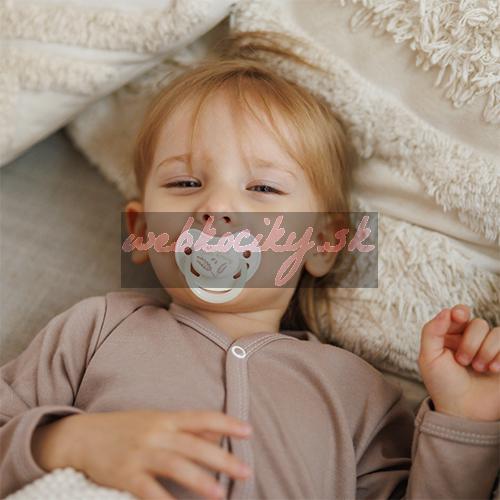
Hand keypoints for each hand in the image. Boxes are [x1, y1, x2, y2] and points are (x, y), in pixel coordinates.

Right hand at [33, 409, 252, 499]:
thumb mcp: (157, 420)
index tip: (249, 431)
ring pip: (175, 465)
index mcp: (166, 418)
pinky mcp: (124, 474)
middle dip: (222, 458)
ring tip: (220, 495)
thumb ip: (187, 426)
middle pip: (194, 444)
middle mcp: (156, 433)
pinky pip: (147, 490)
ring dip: (199, 480)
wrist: (82, 436)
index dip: (227, 423)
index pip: (202, 418)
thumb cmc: (125, 428)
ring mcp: (140, 453)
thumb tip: (218, 431)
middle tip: (246, 471)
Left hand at [418, 304, 499, 421]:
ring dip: (486, 350)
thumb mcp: (429, 358)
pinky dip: (499, 356)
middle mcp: (470, 340)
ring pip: (496, 332)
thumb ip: (432, 331)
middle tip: (462, 361)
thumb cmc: (443, 385)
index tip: (459, 317)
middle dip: (470, 342)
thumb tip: (447, 311)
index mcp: (450, 336)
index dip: (460, 312)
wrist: (465, 412)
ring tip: (478, 369)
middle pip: (477, 323)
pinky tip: (493, 370)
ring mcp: (489, 349)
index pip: (458, 314)